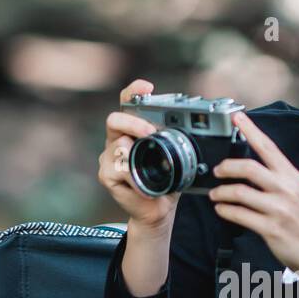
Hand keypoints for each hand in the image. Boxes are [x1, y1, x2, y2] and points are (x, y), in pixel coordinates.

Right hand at [98, 79, 179, 230]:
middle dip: (133, 123)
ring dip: (137, 154)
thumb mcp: (174, 158)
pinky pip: (118, 168)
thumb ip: (175, 142)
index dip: (133, 91)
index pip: (127, 103)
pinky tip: (144, 186)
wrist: (158, 210)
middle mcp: (117, 140)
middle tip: (150, 132)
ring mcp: (109, 157)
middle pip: (115, 120)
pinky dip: (134, 177)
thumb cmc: (166, 182)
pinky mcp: (106, 175)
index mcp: (132, 130)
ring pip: (117, 144)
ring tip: (153, 167)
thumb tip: (191, 130)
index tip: (146, 87)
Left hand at [208, 110, 298, 276]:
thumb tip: (257, 172)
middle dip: (226, 167)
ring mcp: (279, 210)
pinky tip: (222, 210)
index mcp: (295, 178)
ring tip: (215, 195)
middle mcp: (287, 190)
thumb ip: (282, 182)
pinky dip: (225, 211)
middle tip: (217, 171)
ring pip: (239, 192)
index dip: (250, 130)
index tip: (236, 117)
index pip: (269, 148)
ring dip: (221, 192)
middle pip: (248, 167)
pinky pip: (239, 215)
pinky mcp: (271, 229)